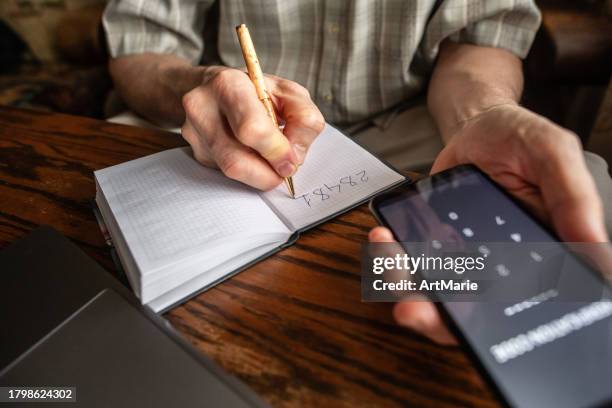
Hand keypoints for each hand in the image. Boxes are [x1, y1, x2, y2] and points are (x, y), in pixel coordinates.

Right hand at [181, 67, 324, 188]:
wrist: (214, 89)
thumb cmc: (255, 90)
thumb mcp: (288, 92)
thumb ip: (303, 118)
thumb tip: (296, 155)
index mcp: (228, 85)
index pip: (251, 129)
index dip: (276, 151)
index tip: (291, 159)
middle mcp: (203, 109)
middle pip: (235, 160)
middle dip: (268, 173)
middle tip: (285, 168)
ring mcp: (195, 133)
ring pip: (230, 172)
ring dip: (260, 176)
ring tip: (271, 163)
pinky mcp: (196, 152)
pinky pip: (226, 174)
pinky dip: (248, 172)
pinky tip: (252, 155)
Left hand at [370, 103, 607, 344]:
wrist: (477, 126)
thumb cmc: (519, 139)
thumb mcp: (553, 153)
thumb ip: (572, 197)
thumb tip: (596, 251)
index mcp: (538, 255)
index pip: (521, 307)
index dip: (496, 327)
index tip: (466, 320)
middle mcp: (498, 265)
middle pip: (469, 311)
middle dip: (433, 316)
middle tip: (410, 307)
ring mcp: (461, 256)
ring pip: (432, 291)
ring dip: (403, 284)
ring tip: (389, 254)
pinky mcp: (432, 242)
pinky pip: (410, 262)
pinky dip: (391, 256)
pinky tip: (384, 235)